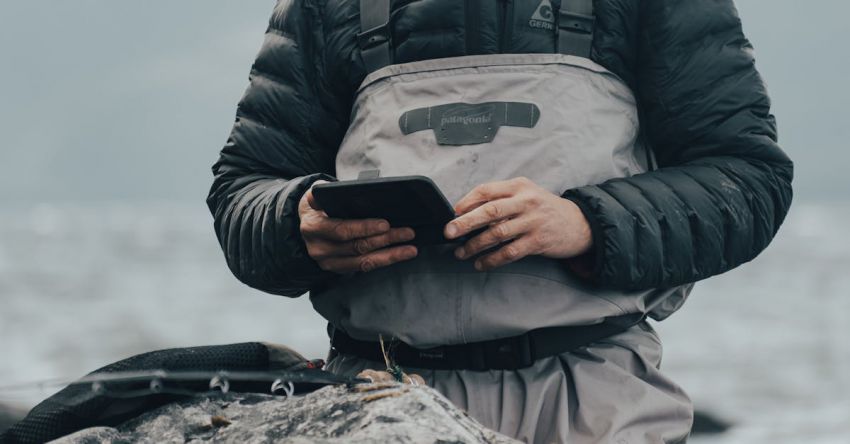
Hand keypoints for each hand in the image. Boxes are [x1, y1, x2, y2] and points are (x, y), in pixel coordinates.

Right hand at [298, 181, 417, 272]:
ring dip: (390, 255)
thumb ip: (324, 191)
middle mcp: (319, 248)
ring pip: (364, 261)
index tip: (385, 224)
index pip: (342, 230)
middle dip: (385, 239)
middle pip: (357, 246)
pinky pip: (364, 267)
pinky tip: (400, 254)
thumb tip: (340, 188)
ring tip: (410, 248)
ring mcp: (328, 262)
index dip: (364, 228)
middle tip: (407, 232)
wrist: (305, 225)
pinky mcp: (339, 269)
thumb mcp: (315, 195)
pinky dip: (384, 261)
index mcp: (313, 227)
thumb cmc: (317, 206)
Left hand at [444, 177, 591, 270]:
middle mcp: (525, 201)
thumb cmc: (544, 208)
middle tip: (448, 232)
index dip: (466, 201)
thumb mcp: (525, 194)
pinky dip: (492, 260)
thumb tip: (466, 210)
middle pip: (490, 211)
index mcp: (519, 186)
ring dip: (475, 245)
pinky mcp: (538, 242)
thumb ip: (501, 199)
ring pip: (497, 234)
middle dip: (465, 222)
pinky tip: (481, 263)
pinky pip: (509, 252)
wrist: (579, 223)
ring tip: (461, 253)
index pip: (487, 190)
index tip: (452, 212)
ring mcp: (532, 222)